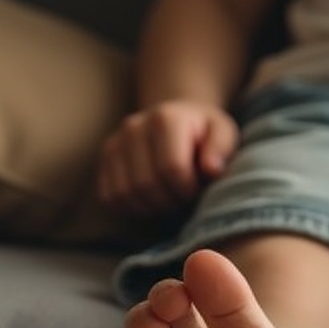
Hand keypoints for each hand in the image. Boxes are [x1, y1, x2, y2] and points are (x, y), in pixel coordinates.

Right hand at [98, 100, 238, 215]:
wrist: (175, 120)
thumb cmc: (204, 132)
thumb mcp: (223, 133)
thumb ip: (221, 148)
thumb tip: (211, 170)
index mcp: (166, 119)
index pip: (172, 168)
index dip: (188, 189)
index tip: (198, 189)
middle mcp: (134, 127)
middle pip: (146, 184)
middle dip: (170, 201)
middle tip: (185, 198)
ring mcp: (115, 143)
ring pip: (125, 194)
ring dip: (151, 208)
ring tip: (170, 199)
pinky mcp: (105, 159)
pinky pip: (110, 198)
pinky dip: (131, 208)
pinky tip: (152, 201)